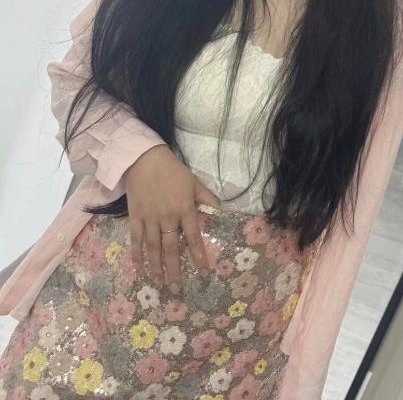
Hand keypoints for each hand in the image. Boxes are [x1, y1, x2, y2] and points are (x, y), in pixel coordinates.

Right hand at [125, 144, 220, 293]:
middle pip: (172, 248)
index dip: (199, 256)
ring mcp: (149, 219)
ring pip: (153, 248)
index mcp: (184, 209)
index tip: (203, 273)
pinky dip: (136, 254)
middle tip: (177, 289)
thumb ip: (207, 199)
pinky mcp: (135, 217)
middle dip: (175, 270)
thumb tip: (221, 212)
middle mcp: (167, 218)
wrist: (145, 160)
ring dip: (156, 267)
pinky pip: (135, 239)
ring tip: (158, 284)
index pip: (194, 237)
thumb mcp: (194, 182)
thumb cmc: (173, 172)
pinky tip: (138, 268)